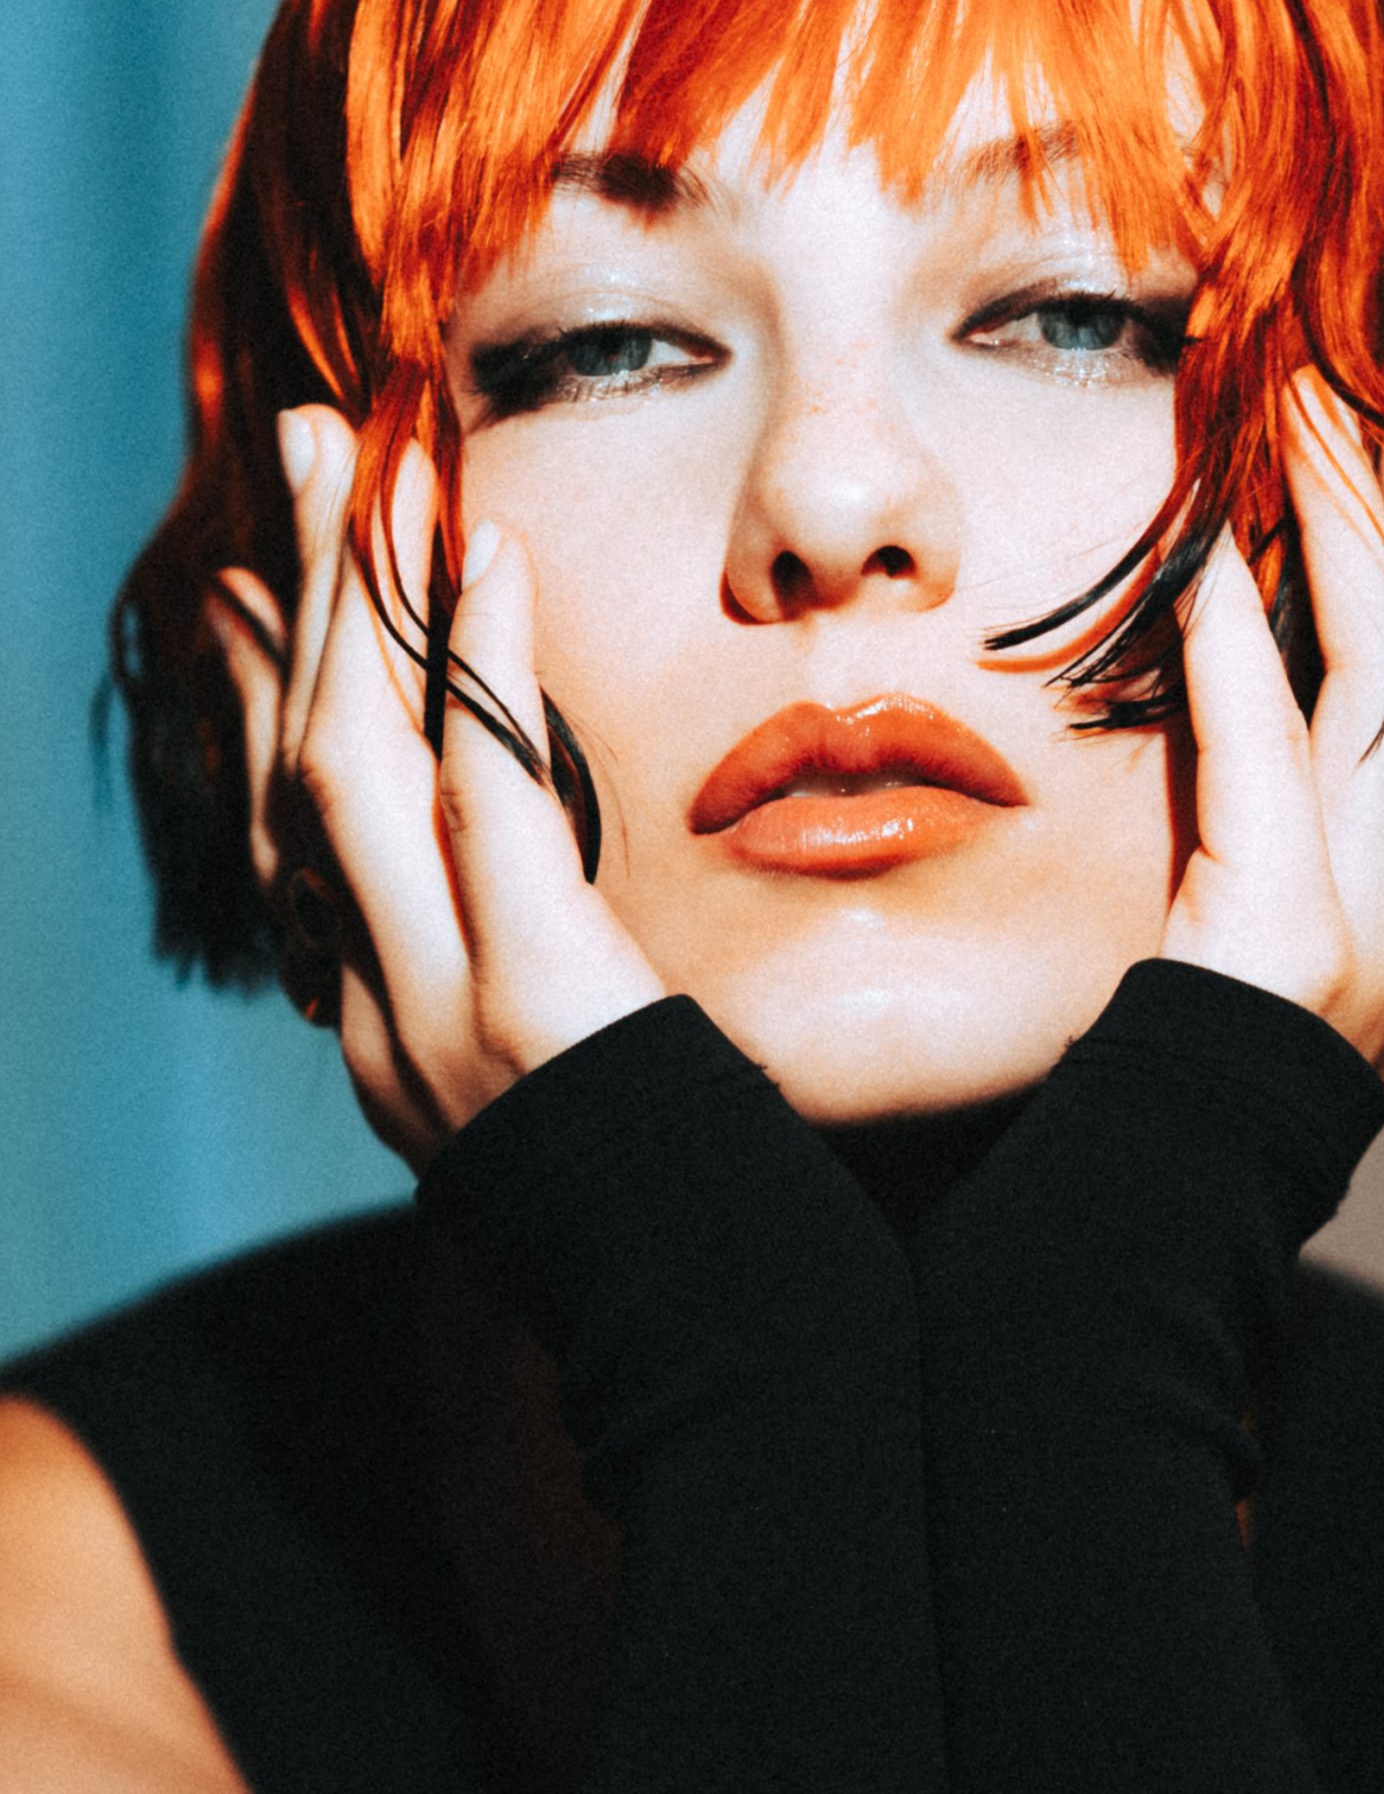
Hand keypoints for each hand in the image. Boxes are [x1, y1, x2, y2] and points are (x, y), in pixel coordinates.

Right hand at [207, 406, 665, 1168]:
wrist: (712, 1334)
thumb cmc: (673, 1204)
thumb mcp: (570, 1084)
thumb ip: (541, 981)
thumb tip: (542, 888)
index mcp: (386, 1033)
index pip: (297, 832)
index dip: (273, 692)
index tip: (261, 586)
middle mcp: (380, 1017)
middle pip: (299, 770)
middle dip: (291, 603)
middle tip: (297, 458)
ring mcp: (443, 1011)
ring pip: (353, 768)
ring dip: (352, 600)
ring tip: (362, 462)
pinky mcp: (532, 998)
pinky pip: (488, 799)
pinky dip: (479, 667)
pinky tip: (487, 556)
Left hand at [1158, 343, 1383, 1080]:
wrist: (1170, 1207)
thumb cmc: (1183, 1075)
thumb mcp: (1253, 941)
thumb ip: (1268, 832)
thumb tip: (1246, 692)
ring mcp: (1365, 920)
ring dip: (1353, 529)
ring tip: (1324, 407)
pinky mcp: (1289, 936)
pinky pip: (1268, 764)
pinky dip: (1243, 654)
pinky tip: (1221, 557)